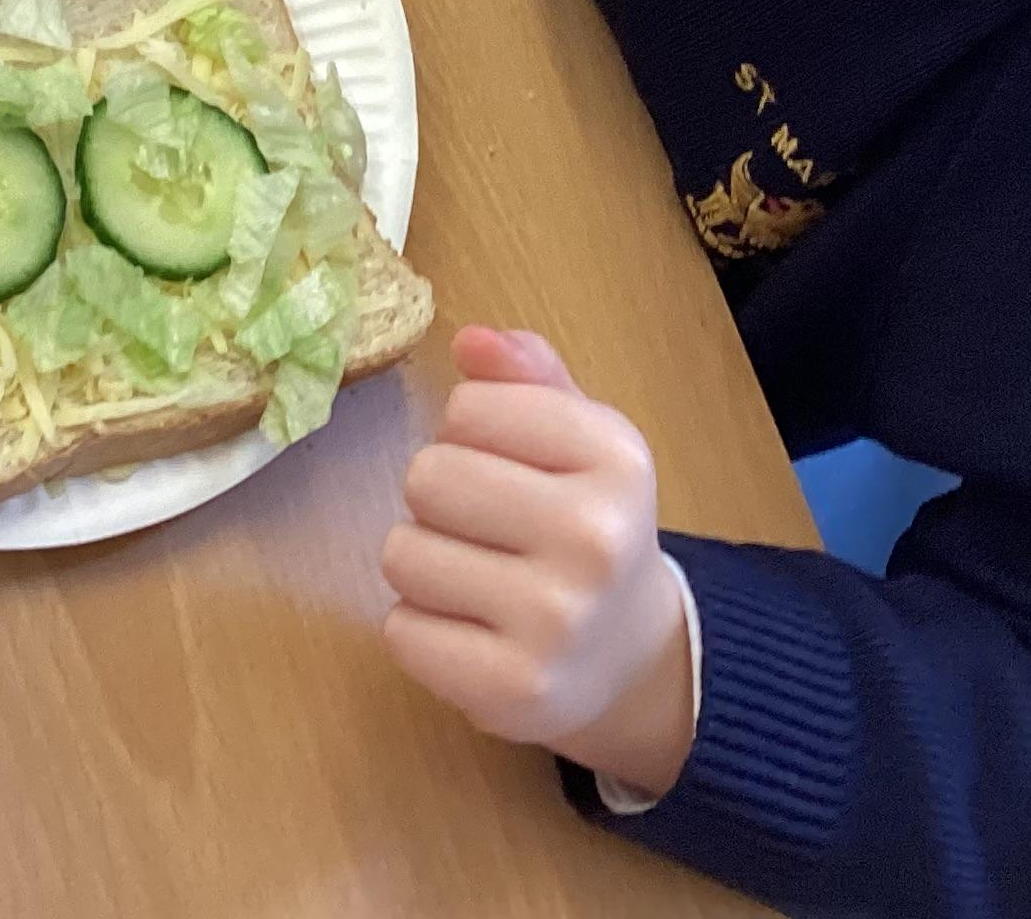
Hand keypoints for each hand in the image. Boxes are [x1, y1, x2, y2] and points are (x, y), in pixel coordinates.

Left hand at [382, 327, 695, 801]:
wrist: (630, 656)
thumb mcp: (580, 436)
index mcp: (617, 458)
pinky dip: (418, 627)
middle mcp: (595, 538)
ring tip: (475, 577)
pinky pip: (400, 630)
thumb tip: (468, 340)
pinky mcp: (511, 691)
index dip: (469, 431)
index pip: (470, 407)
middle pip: (428, 476)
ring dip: (422, 562)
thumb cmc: (588, 524)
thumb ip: (527, 376)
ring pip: (403, 554)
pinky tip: (468, 629)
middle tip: (483, 526)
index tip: (508, 463)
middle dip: (438, 496)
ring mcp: (556, 622)